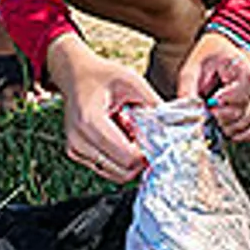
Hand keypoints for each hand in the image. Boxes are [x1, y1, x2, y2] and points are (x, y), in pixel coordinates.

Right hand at [48, 36, 158, 180]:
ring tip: (131, 135)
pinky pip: (106, 169)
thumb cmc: (102, 76)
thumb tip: (174, 127)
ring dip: (130, 161)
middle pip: (123, 169)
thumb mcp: (132, 81)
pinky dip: (119, 160)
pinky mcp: (76, 154)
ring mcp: (75, 149)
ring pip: (116, 174)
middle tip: (147, 138)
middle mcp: (78, 139)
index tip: (157, 141)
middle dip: (141, 159)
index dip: (147, 154)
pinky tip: (120, 138)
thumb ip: (153, 104)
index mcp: (90, 120)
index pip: (126, 156)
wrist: (75, 75)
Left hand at [178, 29, 249, 140]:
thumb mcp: (192, 68)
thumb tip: (186, 114)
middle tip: (208, 111)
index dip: (217, 110)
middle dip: (220, 120)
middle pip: (242, 116)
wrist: (226, 49)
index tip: (206, 104)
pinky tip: (227, 128)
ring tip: (215, 117)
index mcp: (247, 69)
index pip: (236, 103)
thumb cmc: (209, 58)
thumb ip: (187, 91)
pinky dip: (240, 134)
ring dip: (228, 129)